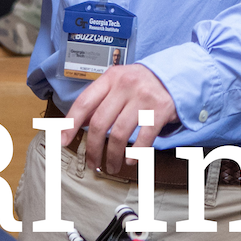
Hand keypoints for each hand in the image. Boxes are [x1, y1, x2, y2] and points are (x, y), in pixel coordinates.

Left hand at [60, 64, 177, 176]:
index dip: (70, 124)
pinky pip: (143, 138)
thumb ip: (100, 100)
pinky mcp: (161, 109)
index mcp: (111, 78)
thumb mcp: (119, 83)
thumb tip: (74, 125)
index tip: (62, 141)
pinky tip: (130, 160)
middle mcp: (126, 85)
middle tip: (91, 163)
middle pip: (99, 123)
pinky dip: (135, 153)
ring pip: (119, 134)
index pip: (84, 102)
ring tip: (110, 166)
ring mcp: (144, 97)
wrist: (178, 73)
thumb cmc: (142, 83)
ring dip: (112, 156)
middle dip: (92, 149)